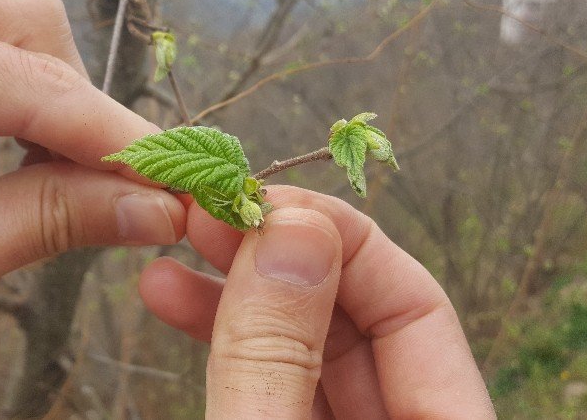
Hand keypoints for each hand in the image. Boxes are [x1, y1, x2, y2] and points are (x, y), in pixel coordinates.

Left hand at [0, 0, 185, 412]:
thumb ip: (39, 225)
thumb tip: (153, 205)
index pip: (17, 78)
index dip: (110, 135)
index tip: (178, 182)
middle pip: (20, 15)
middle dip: (81, 104)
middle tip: (120, 188)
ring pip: (2, 9)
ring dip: (51, 86)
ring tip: (68, 171)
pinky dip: (15, 83)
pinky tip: (23, 144)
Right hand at [140, 186, 493, 418]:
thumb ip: (278, 356)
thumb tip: (294, 228)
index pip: (416, 309)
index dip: (340, 241)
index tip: (261, 201)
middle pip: (356, 323)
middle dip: (275, 260)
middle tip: (207, 214)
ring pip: (305, 352)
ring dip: (235, 297)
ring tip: (170, 255)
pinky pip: (272, 385)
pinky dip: (226, 345)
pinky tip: (175, 300)